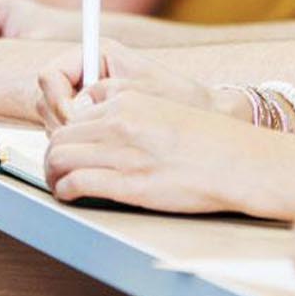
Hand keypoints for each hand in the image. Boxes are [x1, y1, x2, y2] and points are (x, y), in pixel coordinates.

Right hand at [34, 40, 239, 129]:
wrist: (204, 115)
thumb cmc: (181, 99)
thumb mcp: (142, 92)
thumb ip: (105, 95)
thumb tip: (74, 111)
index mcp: (97, 55)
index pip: (49, 74)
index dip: (57, 99)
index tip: (74, 119)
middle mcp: (87, 74)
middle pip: (47, 99)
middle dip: (62, 123)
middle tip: (89, 139)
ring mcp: (87, 99)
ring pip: (54, 121)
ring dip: (70, 137)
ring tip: (103, 145)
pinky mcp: (92, 120)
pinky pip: (68, 135)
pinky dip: (80, 146)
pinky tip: (104, 152)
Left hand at [44, 89, 294, 218]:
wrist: (240, 162)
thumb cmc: (208, 140)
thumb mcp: (165, 107)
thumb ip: (129, 109)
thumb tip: (96, 119)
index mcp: (130, 100)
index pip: (74, 112)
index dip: (67, 132)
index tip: (71, 147)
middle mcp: (121, 122)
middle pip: (61, 136)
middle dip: (55, 155)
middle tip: (60, 170)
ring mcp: (123, 153)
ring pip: (59, 159)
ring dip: (54, 175)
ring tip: (62, 185)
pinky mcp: (128, 184)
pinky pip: (75, 184)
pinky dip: (65, 191)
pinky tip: (72, 196)